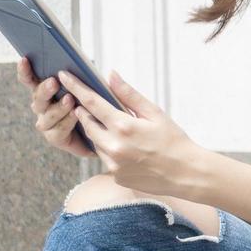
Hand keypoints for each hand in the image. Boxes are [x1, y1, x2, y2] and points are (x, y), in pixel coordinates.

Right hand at [17, 56, 95, 158]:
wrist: (103, 134)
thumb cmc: (96, 107)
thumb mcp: (94, 90)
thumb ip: (90, 80)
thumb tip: (101, 69)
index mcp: (46, 90)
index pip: (30, 79)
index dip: (25, 70)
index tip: (25, 59)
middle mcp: (43, 106)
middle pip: (38, 96)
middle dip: (45, 89)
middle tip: (54, 82)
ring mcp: (47, 122)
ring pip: (47, 114)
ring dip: (58, 106)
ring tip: (69, 99)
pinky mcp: (55, 137)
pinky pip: (57, 130)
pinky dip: (67, 121)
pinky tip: (76, 114)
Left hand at [57, 67, 206, 197]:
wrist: (186, 174)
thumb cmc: (174, 140)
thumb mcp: (155, 113)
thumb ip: (129, 95)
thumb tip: (110, 75)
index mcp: (123, 126)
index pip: (91, 102)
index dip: (76, 87)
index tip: (64, 75)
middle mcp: (113, 146)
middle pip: (87, 123)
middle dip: (84, 111)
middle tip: (84, 102)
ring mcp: (112, 164)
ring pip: (94, 141)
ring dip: (98, 131)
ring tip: (114, 126)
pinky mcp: (115, 175)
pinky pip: (104, 157)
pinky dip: (109, 148)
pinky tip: (126, 147)